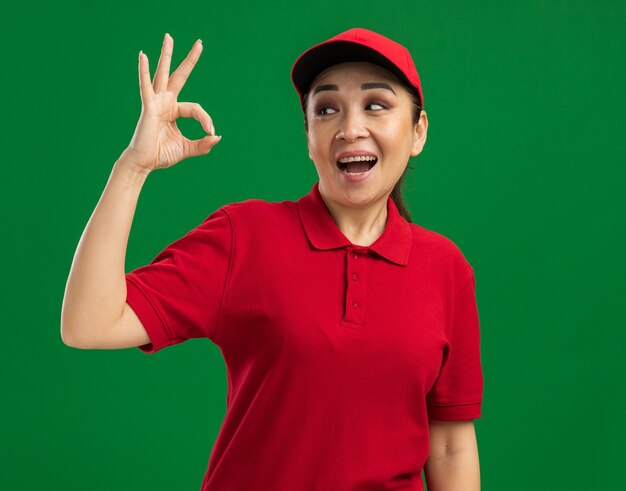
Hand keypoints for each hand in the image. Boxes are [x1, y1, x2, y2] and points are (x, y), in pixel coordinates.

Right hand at [120, 33, 220, 172]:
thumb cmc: (161, 155)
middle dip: (189, 60)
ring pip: (163, 74)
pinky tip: (144, 56)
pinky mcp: (148, 106)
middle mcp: (165, 103)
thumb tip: (217, 137)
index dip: (206, 120)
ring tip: (169, 37)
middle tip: (200, 43)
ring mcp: (156, 102)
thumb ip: (202, 144)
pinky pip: (146, 86)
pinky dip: (144, 71)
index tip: (211, 132)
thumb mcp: (187, 149)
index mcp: (174, 111)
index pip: (196, 109)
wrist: (144, 163)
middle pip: (179, 76)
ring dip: (166, 55)